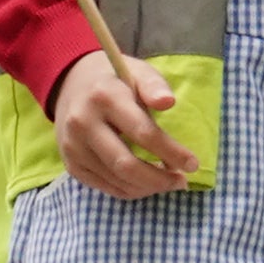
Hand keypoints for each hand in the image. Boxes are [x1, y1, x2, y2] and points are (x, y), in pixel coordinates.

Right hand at [49, 45, 188, 197]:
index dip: (171, 152)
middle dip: (159, 179)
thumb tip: (169, 102)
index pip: (143, 133)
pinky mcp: (71, 164)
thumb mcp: (137, 72)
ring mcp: (73, 147)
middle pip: (126, 165)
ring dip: (148, 187)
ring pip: (116, 180)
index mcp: (104, 97)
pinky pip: (105, 187)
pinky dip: (130, 190)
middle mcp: (83, 124)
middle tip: (182, 181)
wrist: (70, 85)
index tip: (193, 164)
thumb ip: (154, 86)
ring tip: (168, 182)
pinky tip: (147, 184)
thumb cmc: (115, 80)